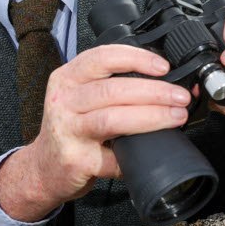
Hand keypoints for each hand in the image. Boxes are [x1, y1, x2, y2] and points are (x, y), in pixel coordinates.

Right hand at [0, 45, 190, 220]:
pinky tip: (150, 152)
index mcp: (68, 78)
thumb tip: (164, 82)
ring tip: (175, 116)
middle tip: (180, 96)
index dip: (136, 58)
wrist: (44, 168)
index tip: (163, 66)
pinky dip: (135, 154)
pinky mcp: (75, 159)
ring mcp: (67, 131)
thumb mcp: (81, 96)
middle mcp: (64, 100)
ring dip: (151, 117)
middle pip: (112, 89)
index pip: (102, 57)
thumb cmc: (72, 128)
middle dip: (154, 91)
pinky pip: (112, 156)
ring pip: (112, 119)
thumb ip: (112, 85)